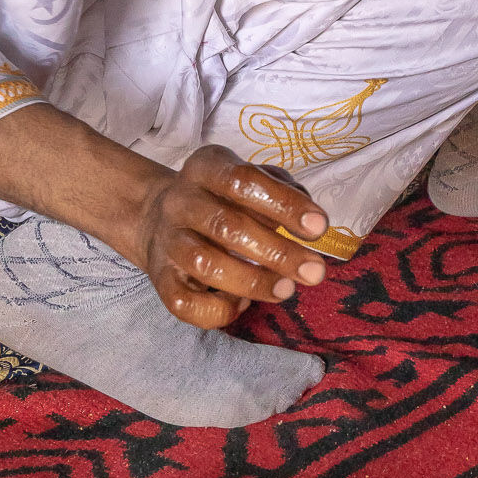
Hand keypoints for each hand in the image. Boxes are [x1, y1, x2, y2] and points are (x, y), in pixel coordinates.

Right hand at [129, 145, 328, 328]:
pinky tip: (242, 305)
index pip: (243, 181)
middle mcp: (181, 201)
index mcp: (206, 167)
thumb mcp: (252, 178)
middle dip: (278, 252)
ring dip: (252, 282)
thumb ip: (284, 191)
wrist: (159, 219)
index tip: (319, 228)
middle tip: (314, 272)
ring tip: (286, 290)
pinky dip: (217, 310)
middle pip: (227, 226)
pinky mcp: (159, 278)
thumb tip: (312, 221)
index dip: (284, 205)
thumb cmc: (224, 199)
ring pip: (204, 264)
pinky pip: (183, 303)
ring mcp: (167, 240)